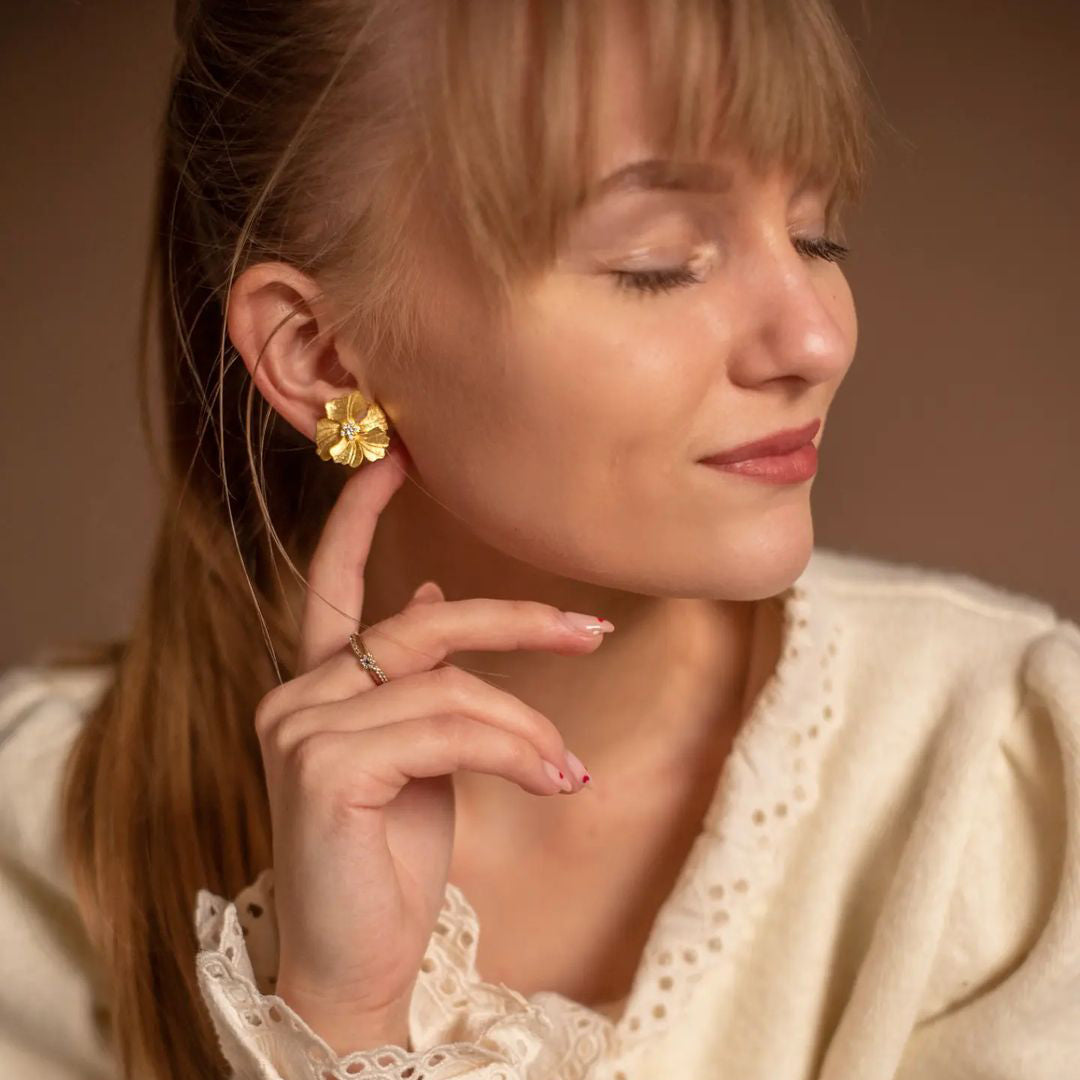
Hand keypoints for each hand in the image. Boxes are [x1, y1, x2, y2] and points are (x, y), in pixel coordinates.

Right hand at [255, 445, 609, 1052]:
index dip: (358, 519)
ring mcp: (303, 729)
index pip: (328, 583)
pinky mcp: (326, 769)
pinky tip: (552, 781)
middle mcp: (296, 696)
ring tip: (566, 768)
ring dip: (525, 725)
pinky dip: (513, 749)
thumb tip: (424, 591)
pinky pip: (448, 730)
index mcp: (316, 688)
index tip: (395, 457)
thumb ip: (413, 679)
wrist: (357, 964)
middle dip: (515, 621)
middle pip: (421, 625)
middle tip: (590, 630)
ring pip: (449, 686)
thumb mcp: (412, 758)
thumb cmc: (387, 863)